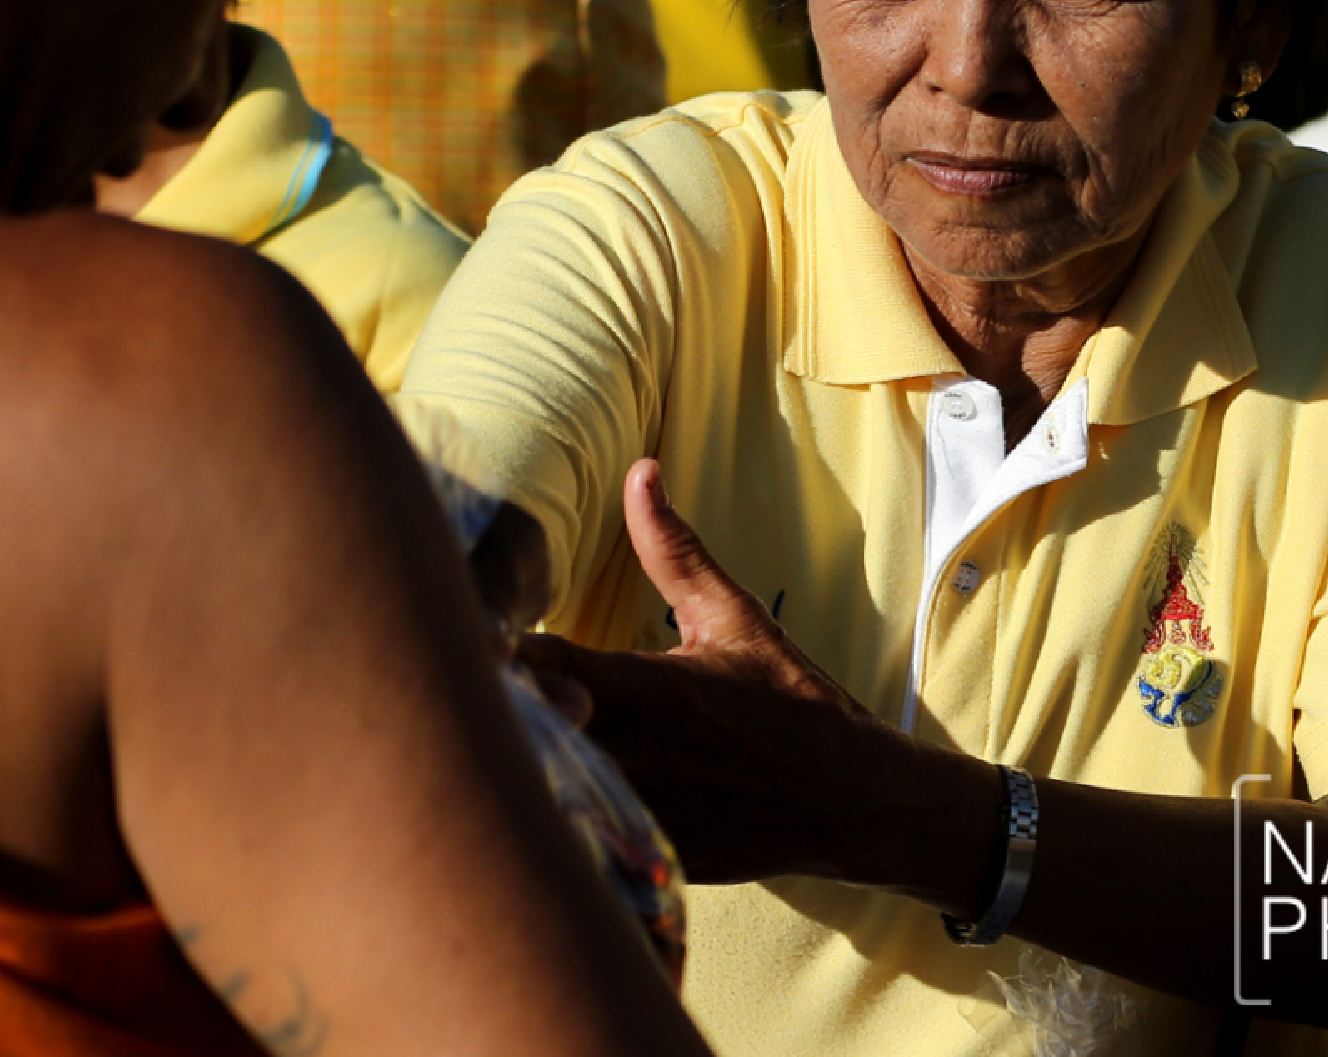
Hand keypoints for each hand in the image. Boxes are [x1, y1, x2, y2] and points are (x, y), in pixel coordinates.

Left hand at [517, 460, 922, 884]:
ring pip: (539, 789)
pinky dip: (558, 813)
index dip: (492, 651)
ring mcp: (630, 812)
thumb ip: (673, 550)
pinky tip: (556, 793)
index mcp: (642, 688)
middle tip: (477, 687)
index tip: (477, 634)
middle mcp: (628, 753)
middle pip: (518, 733)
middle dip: (496, 710)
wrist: (850, 802)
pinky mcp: (639, 855)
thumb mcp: (733, 619)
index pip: (531, 664)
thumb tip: (639, 472)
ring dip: (519, 762)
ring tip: (505, 740)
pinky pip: (575, 836)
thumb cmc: (790, 702)